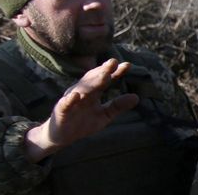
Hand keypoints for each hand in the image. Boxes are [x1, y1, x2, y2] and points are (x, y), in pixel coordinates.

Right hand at [25, 59, 139, 162]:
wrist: (61, 136)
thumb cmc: (83, 122)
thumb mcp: (104, 115)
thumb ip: (118, 106)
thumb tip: (136, 97)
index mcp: (93, 92)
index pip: (105, 79)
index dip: (115, 72)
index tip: (128, 65)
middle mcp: (82, 92)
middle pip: (93, 80)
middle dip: (103, 71)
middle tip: (114, 61)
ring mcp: (71, 100)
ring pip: (82, 89)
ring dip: (92, 82)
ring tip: (104, 74)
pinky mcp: (61, 111)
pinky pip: (65, 104)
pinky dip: (69, 100)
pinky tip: (75, 96)